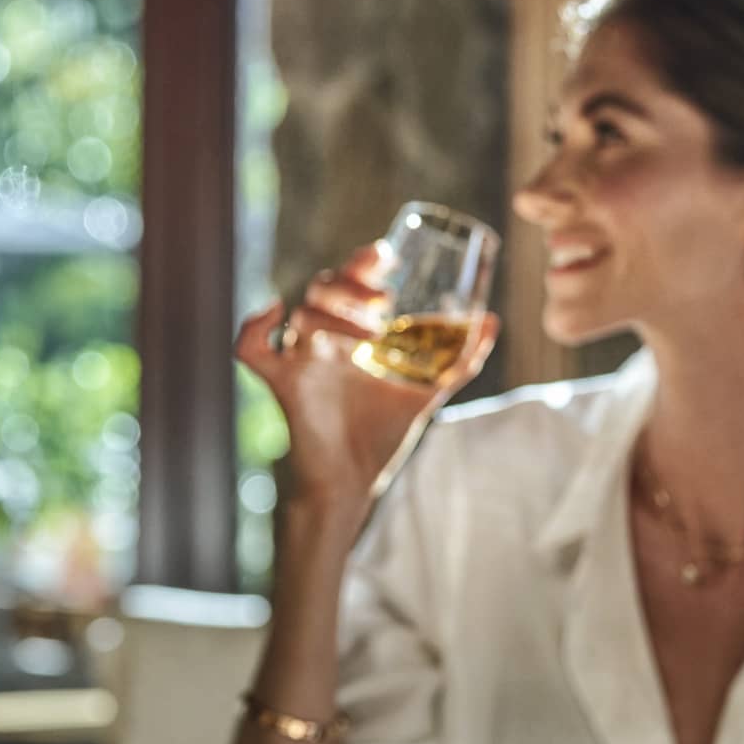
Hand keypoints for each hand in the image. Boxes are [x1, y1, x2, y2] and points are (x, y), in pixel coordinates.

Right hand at [235, 242, 498, 507]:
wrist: (352, 484)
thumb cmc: (380, 436)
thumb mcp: (427, 391)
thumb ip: (461, 358)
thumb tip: (492, 320)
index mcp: (348, 334)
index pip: (348, 281)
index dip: (361, 262)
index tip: (387, 259)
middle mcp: (321, 341)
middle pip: (322, 286)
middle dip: (352, 283)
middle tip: (386, 299)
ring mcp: (299, 360)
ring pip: (301, 312)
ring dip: (336, 314)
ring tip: (373, 333)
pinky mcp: (283, 385)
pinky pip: (250, 349)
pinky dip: (252, 326)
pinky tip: (276, 312)